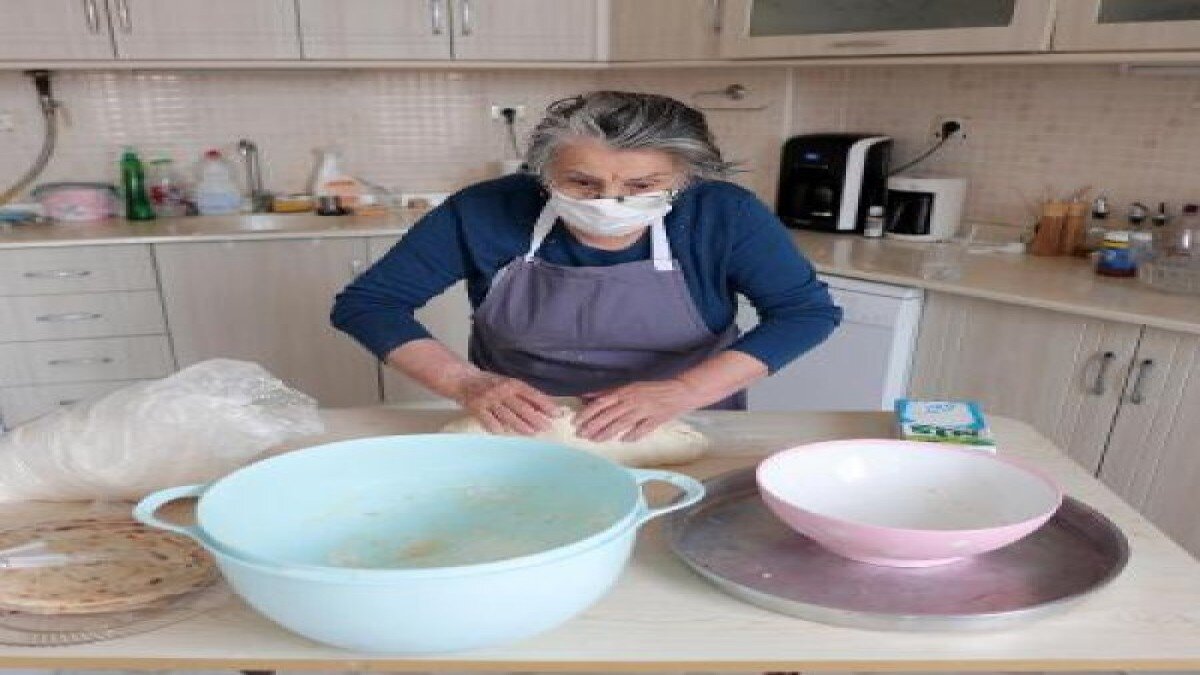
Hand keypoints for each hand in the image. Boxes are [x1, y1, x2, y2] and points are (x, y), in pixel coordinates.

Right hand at [454, 372, 557, 435]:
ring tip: (533, 433)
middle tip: (548, 427)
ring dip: (521, 426)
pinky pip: (489, 421)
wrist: (462, 379)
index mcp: (511, 383)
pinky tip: (505, 433)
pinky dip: (497, 427)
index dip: (545, 404)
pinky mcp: (477, 409)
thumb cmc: (488, 382)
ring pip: (508, 416)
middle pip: (522, 407)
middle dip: (536, 418)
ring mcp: (489, 400)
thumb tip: (543, 405)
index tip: (556, 413)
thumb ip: (523, 394)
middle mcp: (502, 391)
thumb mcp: (507, 382)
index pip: (532, 394)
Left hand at [574, 379, 702, 442]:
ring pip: (622, 424)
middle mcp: (633, 400)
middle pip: (609, 415)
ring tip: (595, 440)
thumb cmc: (654, 387)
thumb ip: (609, 392)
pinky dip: (632, 435)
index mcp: (625, 391)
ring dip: (607, 433)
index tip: (577, 421)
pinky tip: (623, 440)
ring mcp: (644, 410)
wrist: (681, 389)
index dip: (588, 413)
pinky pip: (641, 429)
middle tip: (581, 434)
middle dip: (594, 426)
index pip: (602, 402)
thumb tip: (588, 395)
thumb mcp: (630, 386)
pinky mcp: (656, 419)